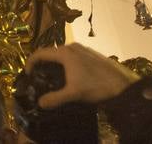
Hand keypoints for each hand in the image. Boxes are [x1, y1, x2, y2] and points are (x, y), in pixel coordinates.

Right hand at [24, 44, 139, 107]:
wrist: (124, 85)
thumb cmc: (97, 86)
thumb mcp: (74, 94)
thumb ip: (55, 98)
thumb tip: (40, 103)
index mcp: (64, 53)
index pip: (40, 53)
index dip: (30, 62)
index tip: (27, 74)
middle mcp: (72, 47)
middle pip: (51, 52)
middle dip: (43, 64)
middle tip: (39, 77)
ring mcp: (83, 49)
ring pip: (62, 54)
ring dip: (55, 64)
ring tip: (54, 78)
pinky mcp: (91, 54)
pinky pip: (73, 56)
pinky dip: (66, 64)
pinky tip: (71, 76)